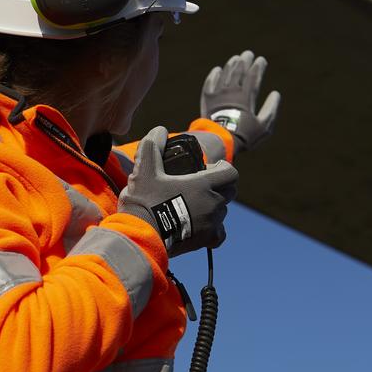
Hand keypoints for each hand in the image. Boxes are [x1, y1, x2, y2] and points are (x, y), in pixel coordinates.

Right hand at [118, 127, 238, 254]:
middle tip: (198, 184)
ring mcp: (212, 223)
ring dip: (213, 205)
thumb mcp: (145, 169)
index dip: (221, 168)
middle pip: (229, 191)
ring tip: (193, 204)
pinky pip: (219, 233)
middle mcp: (214, 203)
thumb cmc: (145, 201)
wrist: (142, 235)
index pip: (230, 172)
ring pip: (223, 210)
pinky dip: (213, 228)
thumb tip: (160, 130)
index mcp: (204, 184)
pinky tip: (199, 224)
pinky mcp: (206, 240)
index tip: (207, 169)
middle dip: (219, 185)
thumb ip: (152, 146)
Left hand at [200, 50, 280, 151]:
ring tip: (235, 58)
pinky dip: (214, 75)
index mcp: (246, 97)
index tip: (261, 60)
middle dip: (244, 61)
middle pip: (238, 72)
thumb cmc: (245, 136)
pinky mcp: (207, 100)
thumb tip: (276, 94)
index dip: (258, 67)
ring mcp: (218, 95)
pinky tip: (217, 70)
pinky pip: (210, 83)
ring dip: (231, 65)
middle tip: (248, 54)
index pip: (253, 77)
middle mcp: (232, 92)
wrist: (220, 142)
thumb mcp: (264, 125)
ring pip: (225, 75)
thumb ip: (271, 108)